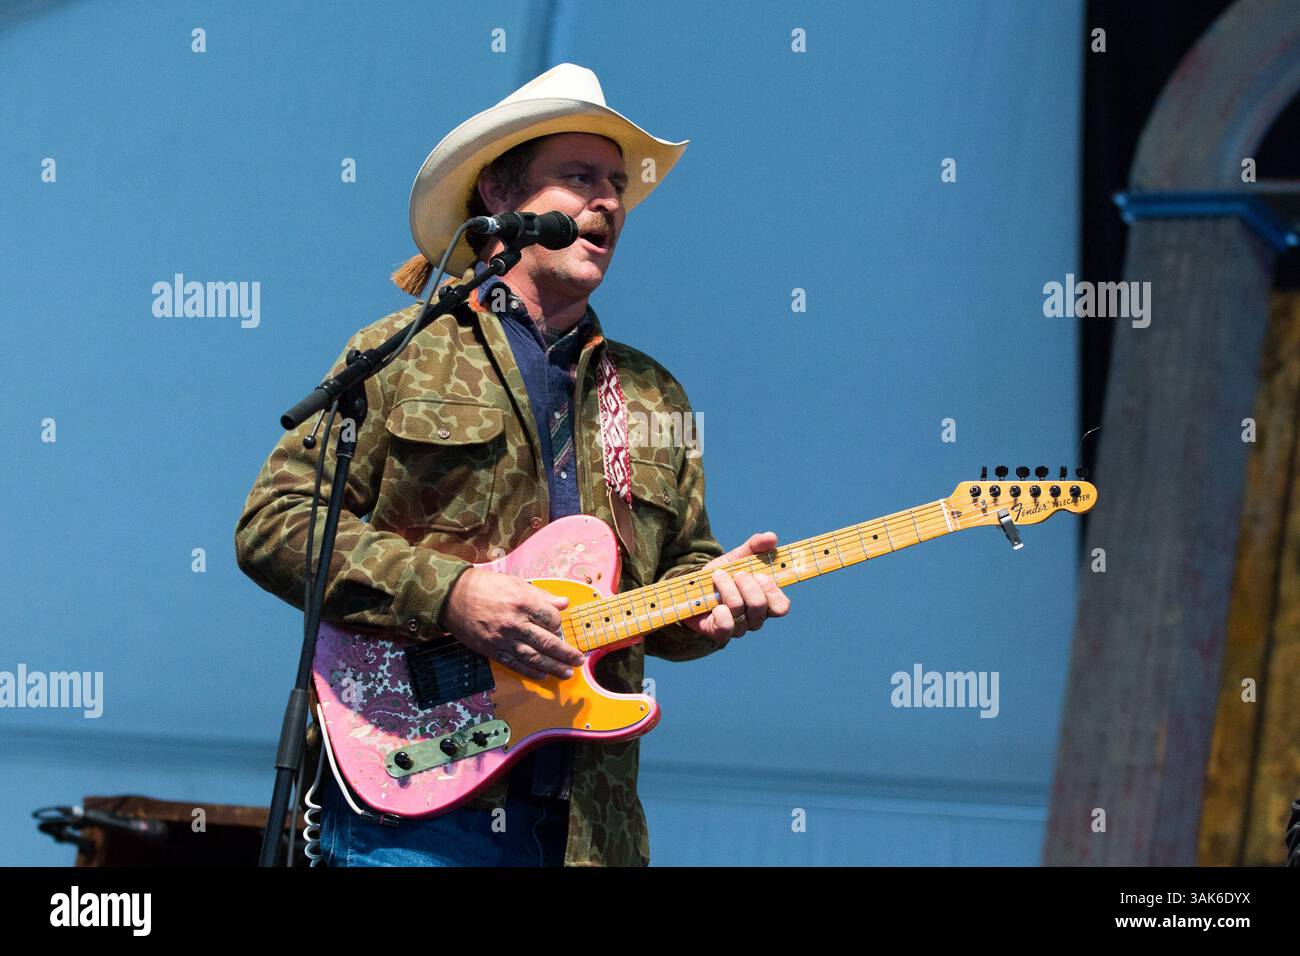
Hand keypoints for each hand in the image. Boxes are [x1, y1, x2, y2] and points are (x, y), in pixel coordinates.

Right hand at [439, 567, 585, 679]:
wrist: (452, 597)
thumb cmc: (484, 586)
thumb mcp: (515, 583)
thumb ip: (541, 596)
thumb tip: (564, 603)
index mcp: (522, 603)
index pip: (552, 618)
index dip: (558, 622)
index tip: (558, 624)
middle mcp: (515, 624)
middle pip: (547, 642)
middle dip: (566, 653)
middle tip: (578, 660)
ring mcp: (503, 639)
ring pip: (534, 658)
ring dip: (553, 667)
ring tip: (567, 673)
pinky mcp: (492, 650)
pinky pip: (515, 664)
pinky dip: (531, 672)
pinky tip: (543, 675)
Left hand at [682, 531, 790, 641]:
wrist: (693, 588)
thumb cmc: (722, 574)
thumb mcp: (738, 556)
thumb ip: (755, 546)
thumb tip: (772, 537)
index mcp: (765, 601)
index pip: (781, 607)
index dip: (773, 591)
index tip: (760, 575)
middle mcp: (755, 618)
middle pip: (759, 605)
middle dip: (746, 584)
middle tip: (737, 574)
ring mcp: (738, 627)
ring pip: (739, 609)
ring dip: (727, 588)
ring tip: (717, 577)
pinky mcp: (719, 632)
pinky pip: (725, 626)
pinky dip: (720, 612)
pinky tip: (714, 604)